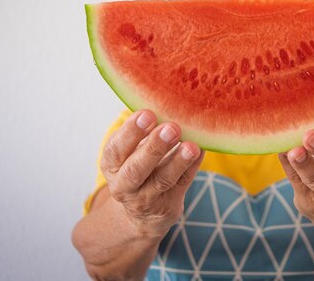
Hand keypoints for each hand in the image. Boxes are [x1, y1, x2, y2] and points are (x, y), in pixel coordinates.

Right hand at [100, 110, 203, 235]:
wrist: (141, 213)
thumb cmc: (137, 167)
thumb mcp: (128, 153)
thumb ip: (141, 132)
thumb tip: (164, 100)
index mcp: (112, 166)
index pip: (116, 150)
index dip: (130, 133)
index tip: (147, 114)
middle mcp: (125, 185)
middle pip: (136, 169)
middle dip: (154, 148)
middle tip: (171, 128)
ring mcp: (147, 199)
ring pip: (162, 181)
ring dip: (178, 161)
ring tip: (192, 146)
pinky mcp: (169, 205)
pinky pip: (183, 184)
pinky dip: (193, 166)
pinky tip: (201, 150)